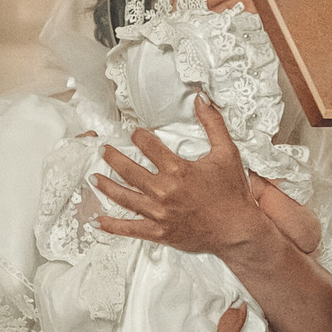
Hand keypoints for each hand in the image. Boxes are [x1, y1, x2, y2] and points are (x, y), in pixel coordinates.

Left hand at [92, 96, 264, 255]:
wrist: (237, 229)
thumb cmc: (232, 193)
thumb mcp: (227, 153)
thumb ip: (213, 124)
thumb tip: (202, 99)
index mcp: (178, 170)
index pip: (149, 147)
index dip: (139, 137)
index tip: (134, 134)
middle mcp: (164, 191)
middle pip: (129, 171)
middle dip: (113, 158)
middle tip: (104, 151)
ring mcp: (159, 213)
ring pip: (124, 197)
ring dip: (106, 186)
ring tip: (94, 178)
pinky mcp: (159, 232)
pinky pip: (130, 229)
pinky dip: (111, 225)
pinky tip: (97, 220)